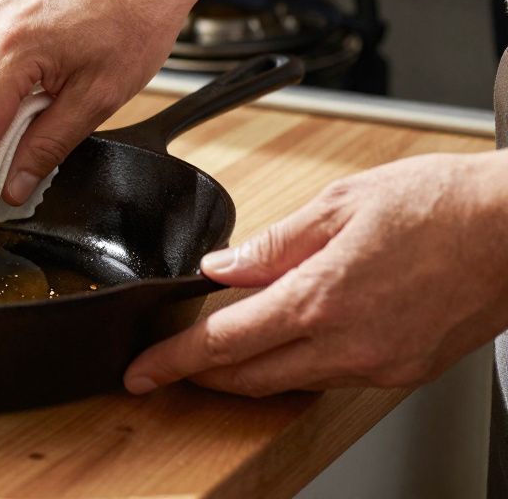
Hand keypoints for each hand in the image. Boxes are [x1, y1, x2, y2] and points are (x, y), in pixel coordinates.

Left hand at [123, 151, 507, 396]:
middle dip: (203, 374)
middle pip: (250, 376)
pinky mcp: (405, 372)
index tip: (140, 373)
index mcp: (321, 297)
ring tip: (225, 348)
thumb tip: (222, 267)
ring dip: (251, 370)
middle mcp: (349, 344)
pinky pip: (333, 378)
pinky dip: (300, 364)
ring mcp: (379, 365)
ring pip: (291, 381)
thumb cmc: (442, 204)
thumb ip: (273, 243)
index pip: (223, 342)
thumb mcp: (340, 203)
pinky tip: (293, 340)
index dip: (173, 361)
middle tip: (170, 364)